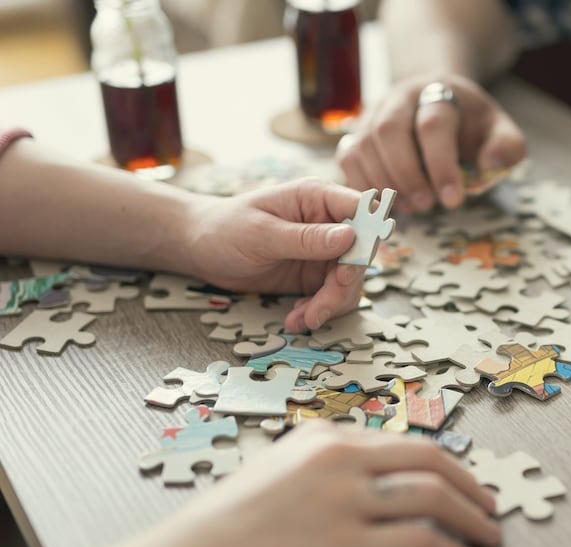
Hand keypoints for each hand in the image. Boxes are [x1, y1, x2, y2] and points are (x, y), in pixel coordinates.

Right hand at [72, 422, 500, 546]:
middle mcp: (339, 459)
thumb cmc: (230, 524)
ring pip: (433, 499)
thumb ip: (331, 468)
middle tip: (491, 506)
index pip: (405, 443)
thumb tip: (387, 482)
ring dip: (472, 518)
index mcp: (324, 437)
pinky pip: (421, 544)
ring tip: (487, 535)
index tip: (466, 483)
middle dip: (472, 485)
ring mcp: (344, 501)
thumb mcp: (281, 471)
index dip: (447, 466)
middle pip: (430, 461)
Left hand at [184, 178, 364, 332]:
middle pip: (360, 255)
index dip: (366, 239)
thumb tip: (350, 237)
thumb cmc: (224, 228)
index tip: (349, 270)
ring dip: (330, 305)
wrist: (199, 248)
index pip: (361, 210)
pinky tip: (296, 317)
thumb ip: (306, 238)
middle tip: (318, 311)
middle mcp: (327, 223)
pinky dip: (318, 311)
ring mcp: (323, 251)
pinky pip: (332, 296)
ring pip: (349, 281)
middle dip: (342, 287)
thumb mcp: (261, 233)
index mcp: (317, 198)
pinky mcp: (315, 275)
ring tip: (301, 320)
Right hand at [337, 74, 526, 212]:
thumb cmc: (471, 126)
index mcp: (439, 90)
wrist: (440, 104)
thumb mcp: (500, 131)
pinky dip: (362, 185)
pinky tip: (385, 205)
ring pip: (364, 144)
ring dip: (384, 182)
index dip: (441, 165)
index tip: (454, 200)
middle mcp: (400, 96)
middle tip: (425, 206)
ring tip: (410, 208)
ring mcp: (374, 112)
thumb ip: (507, 147)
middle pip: (389, 130)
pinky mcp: (357, 132)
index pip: (434, 124)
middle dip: (406, 173)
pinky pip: (348, 157)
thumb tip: (490, 166)